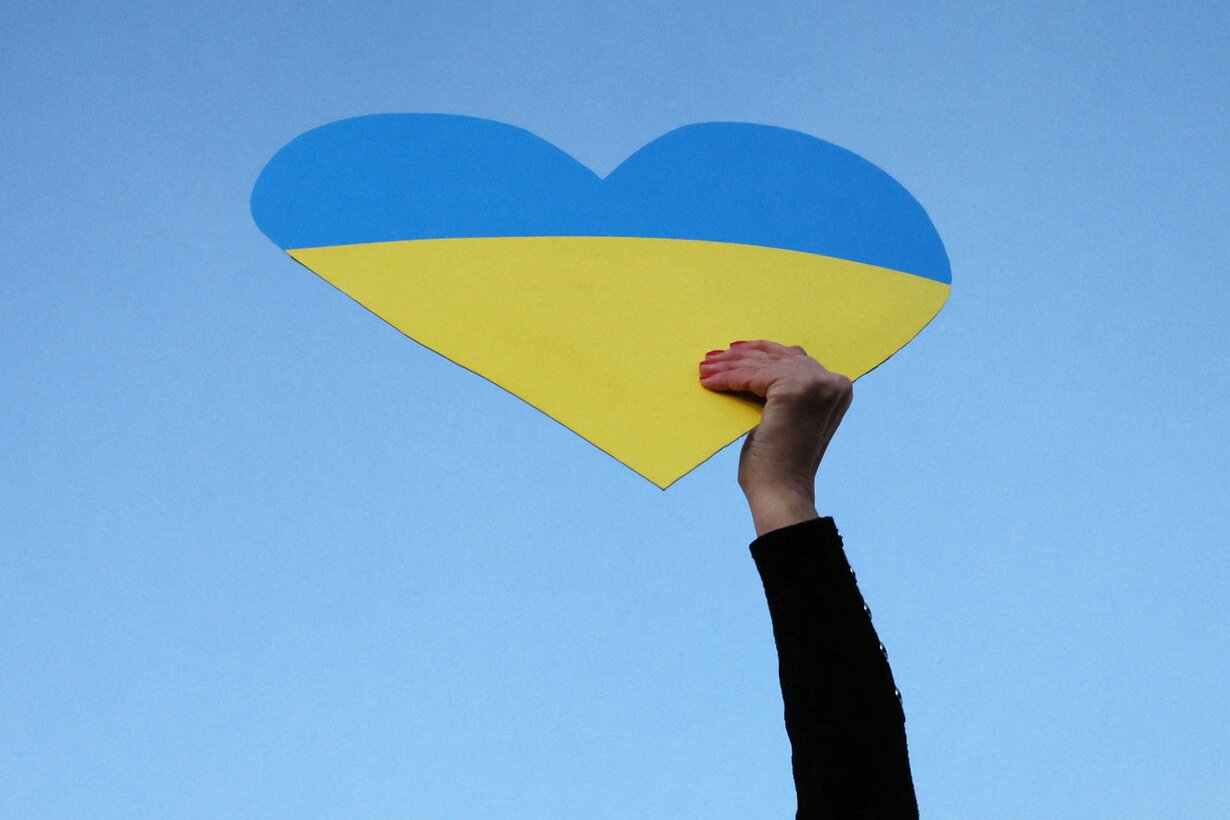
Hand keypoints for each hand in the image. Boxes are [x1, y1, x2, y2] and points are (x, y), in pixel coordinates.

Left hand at [699, 341, 853, 534]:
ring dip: (728, 365)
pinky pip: (751, 375)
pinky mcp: (793, 388)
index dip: (761, 352)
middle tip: (712, 356)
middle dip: (741, 356)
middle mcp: (832, 381)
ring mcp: (815, 383)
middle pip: (777, 357)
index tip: (733, 350)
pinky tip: (709, 381)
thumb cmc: (779, 462)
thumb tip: (753, 363)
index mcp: (837, 387)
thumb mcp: (788, 416)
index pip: (794, 358)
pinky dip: (727, 378)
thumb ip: (785, 389)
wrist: (781, 491)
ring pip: (761, 364)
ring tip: (704, 369)